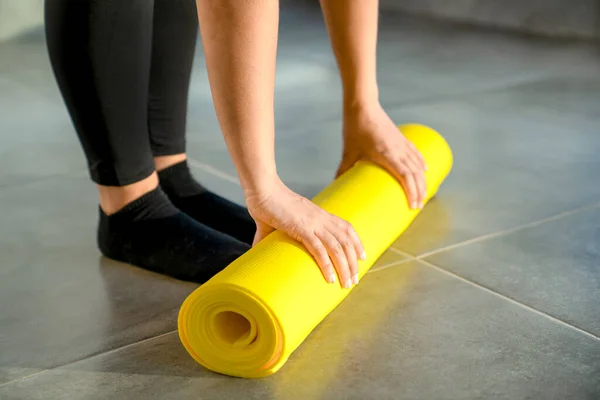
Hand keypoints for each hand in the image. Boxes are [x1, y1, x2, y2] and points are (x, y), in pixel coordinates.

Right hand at [245, 178, 365, 288]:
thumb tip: (256, 248)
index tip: (362, 257)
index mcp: (320, 215)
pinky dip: (327, 265)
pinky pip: (319, 249)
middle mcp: (321, 219)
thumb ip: (269, 235)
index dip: (356, 243)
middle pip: (346, 242)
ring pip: (337, 248)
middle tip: (354, 280)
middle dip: (353, 262)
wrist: (262, 190)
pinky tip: (330, 278)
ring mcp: (313, 224)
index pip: (346, 228)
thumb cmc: (267, 203)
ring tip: (346, 284)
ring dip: (345, 267)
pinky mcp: (302, 229)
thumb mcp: (278, 220)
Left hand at [338, 103, 427, 208]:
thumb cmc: (355, 128)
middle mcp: (398, 149)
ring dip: (422, 180)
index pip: (405, 175)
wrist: (362, 105)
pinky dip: (421, 162)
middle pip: (415, 173)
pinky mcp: (402, 137)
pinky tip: (425, 170)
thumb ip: (343, 168)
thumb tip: (335, 183)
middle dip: (419, 190)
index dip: (411, 191)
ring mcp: (401, 143)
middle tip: (418, 206)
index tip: (413, 204)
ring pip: (418, 164)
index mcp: (386, 153)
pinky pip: (416, 153)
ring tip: (423, 193)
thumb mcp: (348, 151)